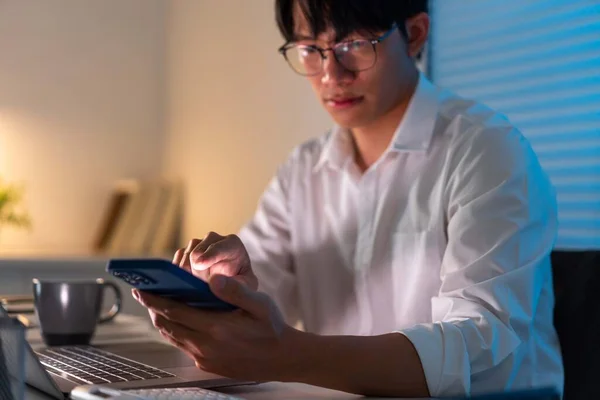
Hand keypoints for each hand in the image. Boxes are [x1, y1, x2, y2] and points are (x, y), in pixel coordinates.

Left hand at [133, 274, 300, 381]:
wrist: (283, 358)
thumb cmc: (272, 328)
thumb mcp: (260, 304)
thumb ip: (235, 291)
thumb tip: (213, 279)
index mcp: (216, 328)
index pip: (175, 312)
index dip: (154, 300)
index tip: (141, 289)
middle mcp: (206, 346)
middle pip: (167, 326)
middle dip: (153, 309)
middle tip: (143, 294)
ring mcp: (205, 358)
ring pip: (173, 337)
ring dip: (162, 321)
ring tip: (156, 306)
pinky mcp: (207, 365)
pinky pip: (183, 347)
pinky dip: (175, 332)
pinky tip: (178, 322)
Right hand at [174, 232, 256, 289]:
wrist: (231, 286)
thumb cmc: (242, 285)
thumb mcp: (246, 287)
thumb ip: (236, 287)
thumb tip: (215, 281)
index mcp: (233, 245)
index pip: (220, 247)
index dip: (209, 255)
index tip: (199, 264)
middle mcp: (215, 239)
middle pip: (197, 251)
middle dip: (197, 271)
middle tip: (203, 285)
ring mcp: (199, 244)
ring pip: (185, 255)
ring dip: (188, 273)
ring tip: (199, 284)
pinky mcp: (186, 252)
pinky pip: (177, 259)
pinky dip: (179, 271)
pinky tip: (187, 281)